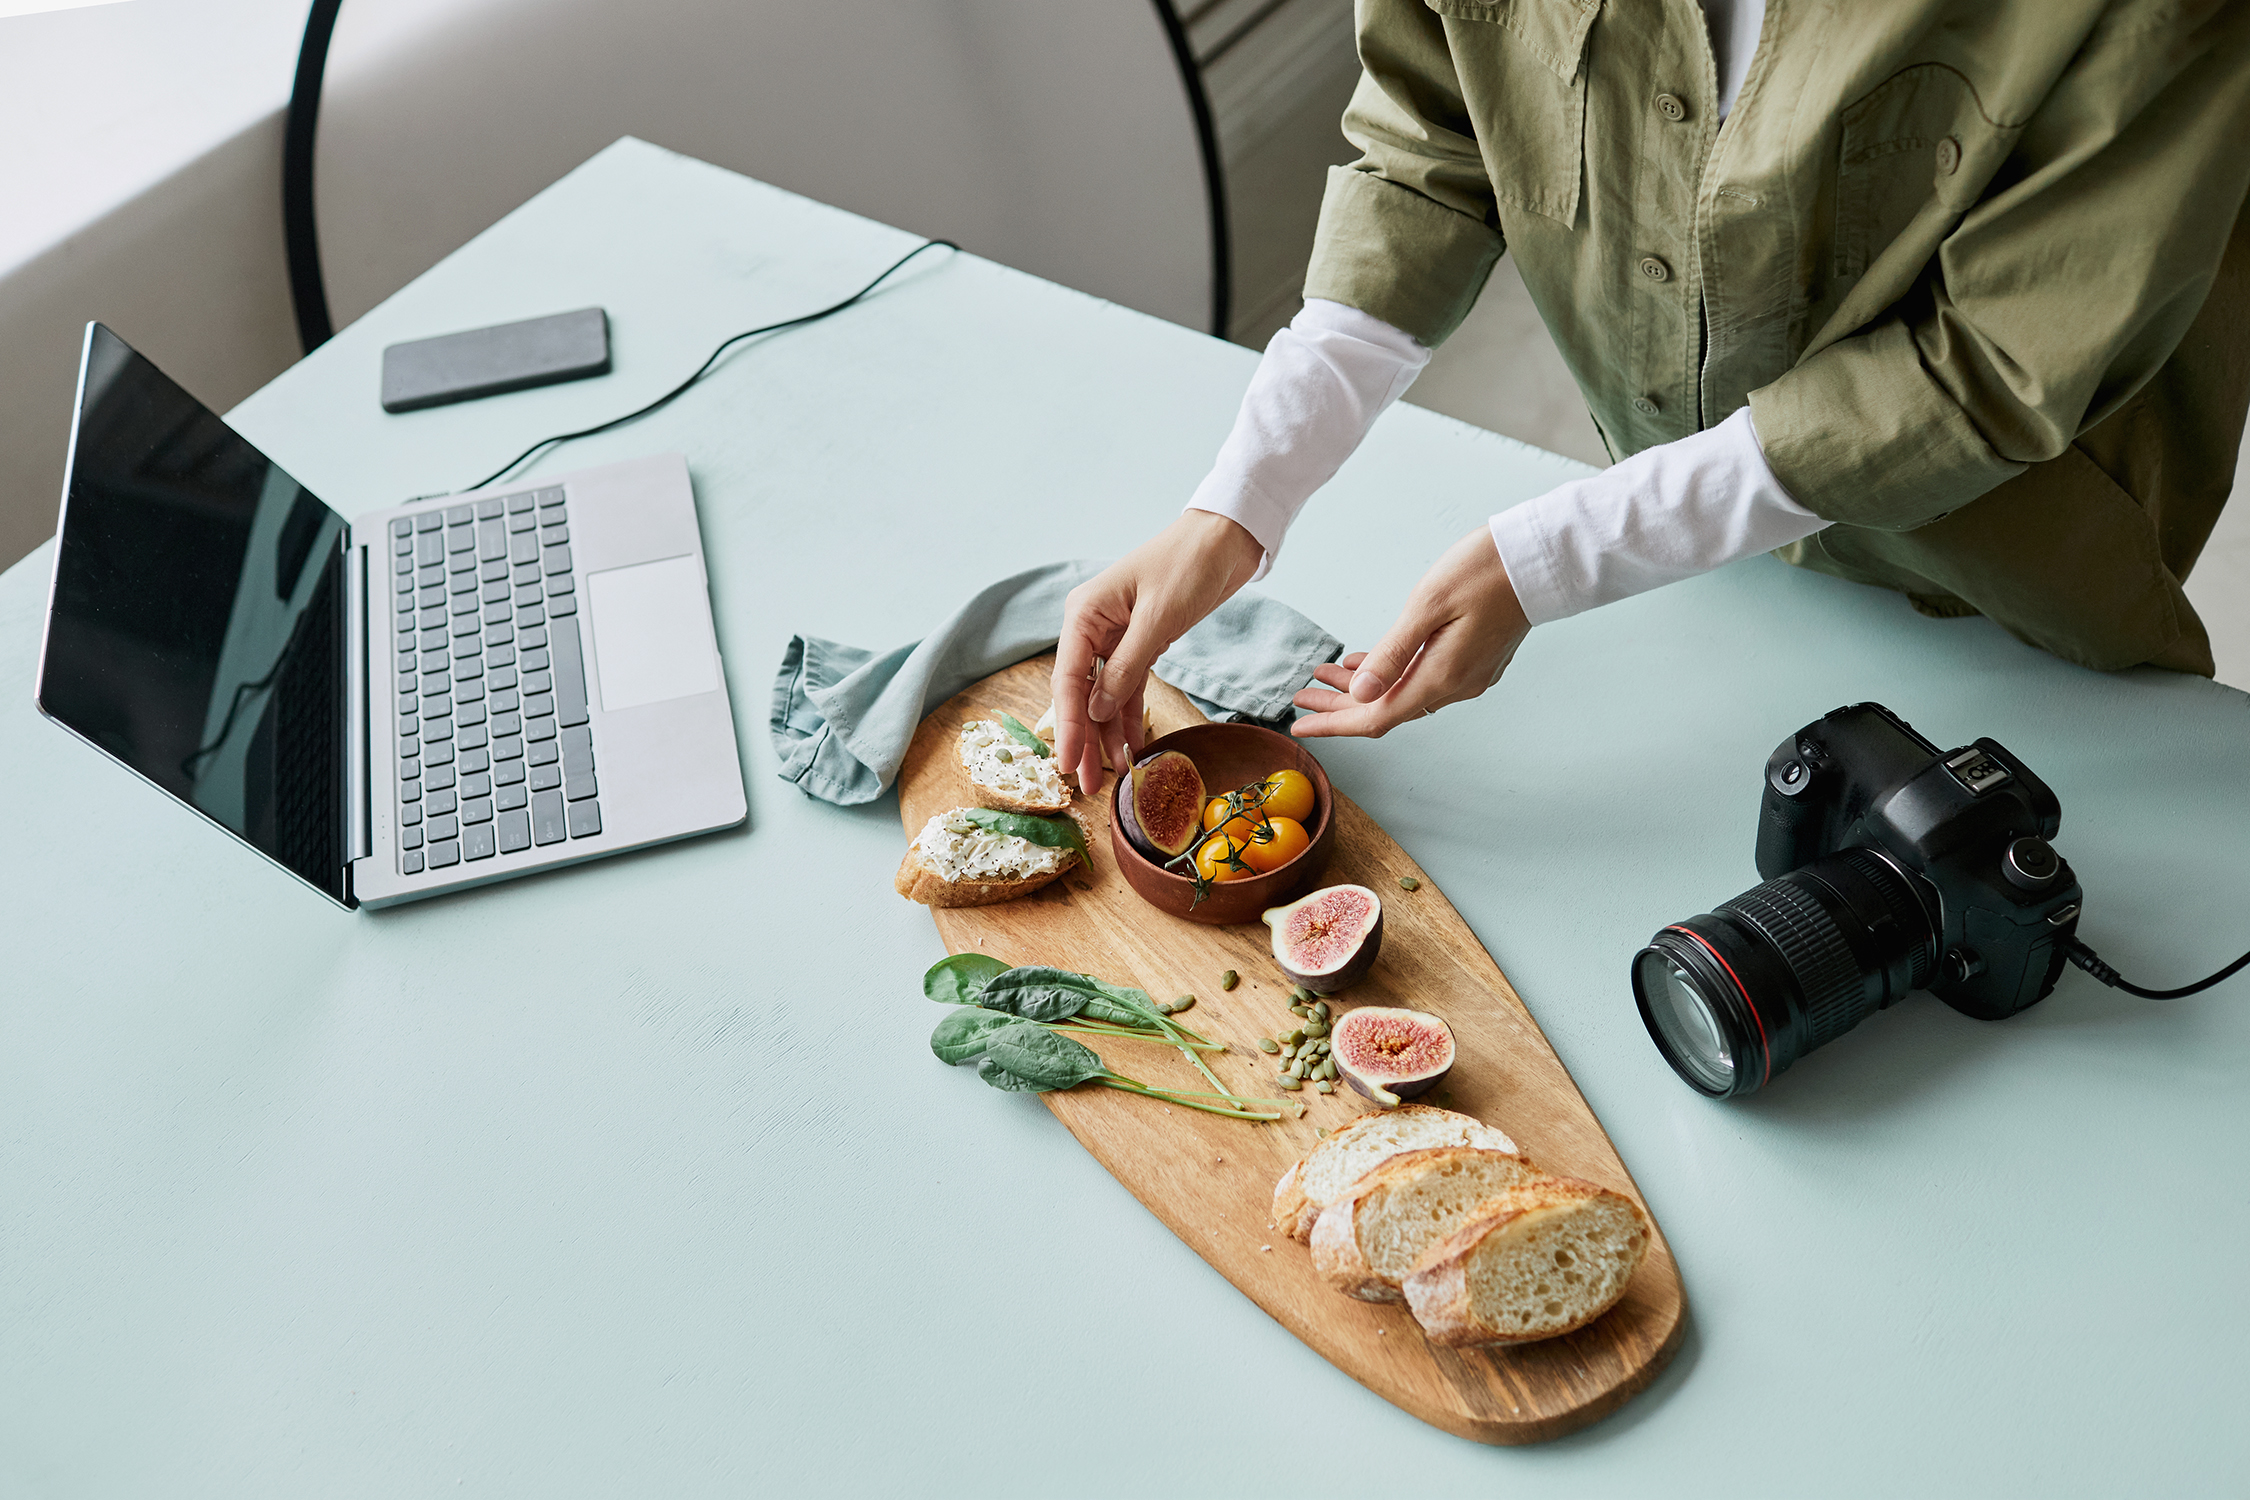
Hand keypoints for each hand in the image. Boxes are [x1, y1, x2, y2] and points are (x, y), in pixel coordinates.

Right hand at [1052, 510, 1264, 790]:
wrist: (1225, 538)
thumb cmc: (1189, 564)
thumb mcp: (1159, 618)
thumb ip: (1127, 667)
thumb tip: (1098, 713)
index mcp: (1084, 613)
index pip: (1067, 679)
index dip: (1067, 725)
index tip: (1067, 762)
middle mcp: (1091, 627)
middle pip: (1080, 693)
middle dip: (1084, 740)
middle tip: (1084, 785)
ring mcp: (1113, 637)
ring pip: (1103, 696)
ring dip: (1106, 735)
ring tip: (1109, 777)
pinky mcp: (1138, 644)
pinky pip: (1127, 688)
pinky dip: (1129, 717)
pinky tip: (1130, 747)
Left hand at [1291, 525, 1528, 737]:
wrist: (1539, 559)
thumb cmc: (1484, 571)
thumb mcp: (1426, 606)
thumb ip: (1392, 654)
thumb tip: (1361, 693)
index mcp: (1441, 676)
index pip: (1376, 717)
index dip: (1335, 723)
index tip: (1300, 722)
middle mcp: (1456, 686)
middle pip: (1387, 709)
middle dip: (1341, 704)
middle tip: (1303, 693)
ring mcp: (1469, 677)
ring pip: (1404, 693)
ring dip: (1365, 687)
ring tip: (1325, 673)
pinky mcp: (1476, 662)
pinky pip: (1423, 680)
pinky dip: (1391, 675)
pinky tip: (1368, 663)